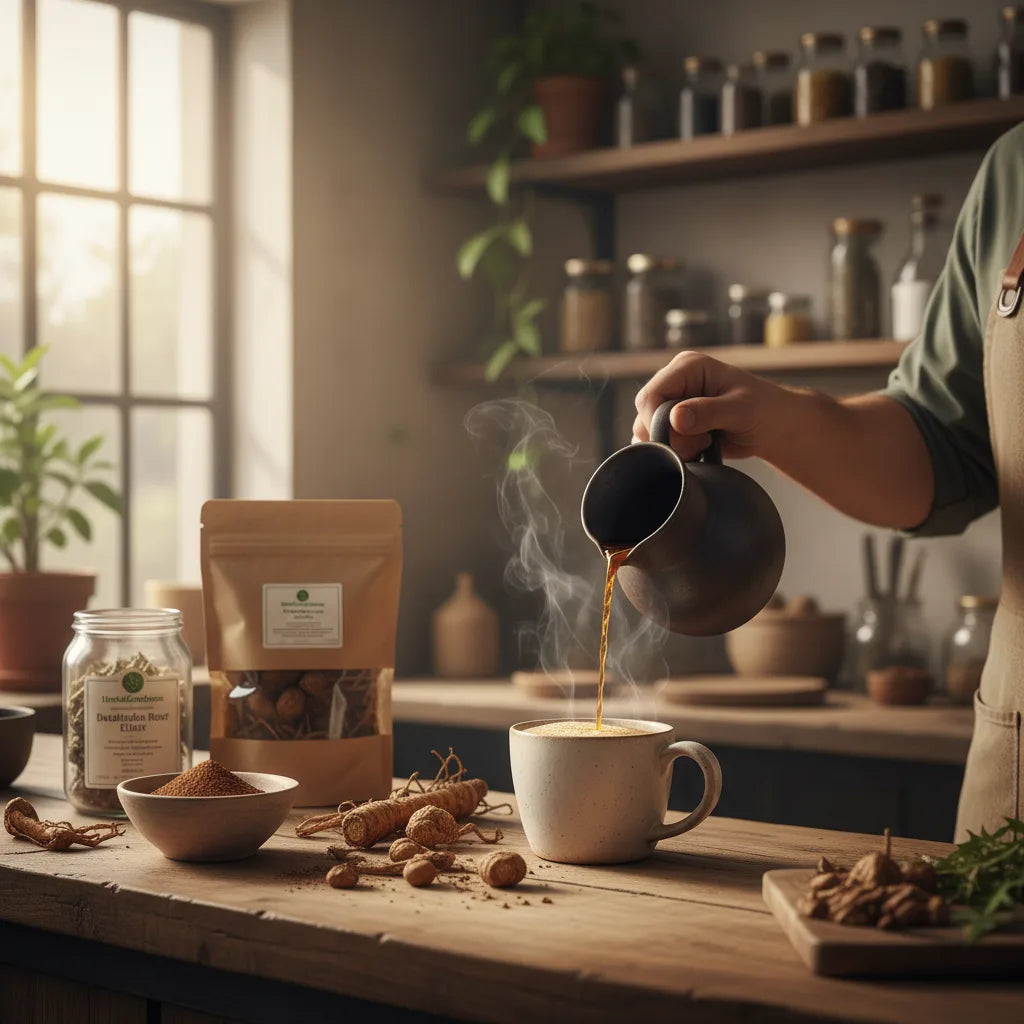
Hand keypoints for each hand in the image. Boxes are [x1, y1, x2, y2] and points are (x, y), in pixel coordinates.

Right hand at [632, 351, 791, 460]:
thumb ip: (708, 412)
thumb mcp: (741, 410)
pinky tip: (698, 450)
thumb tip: (675, 418)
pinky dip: (674, 452)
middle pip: (645, 414)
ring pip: (647, 431)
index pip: (651, 395)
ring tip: (704, 444)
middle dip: (668, 436)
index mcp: (687, 367)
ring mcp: (672, 403)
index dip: (657, 421)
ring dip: (673, 446)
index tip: (684, 438)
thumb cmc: (765, 410)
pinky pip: (657, 442)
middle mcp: (675, 382)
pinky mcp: (673, 424)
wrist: (775, 428)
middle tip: (702, 442)